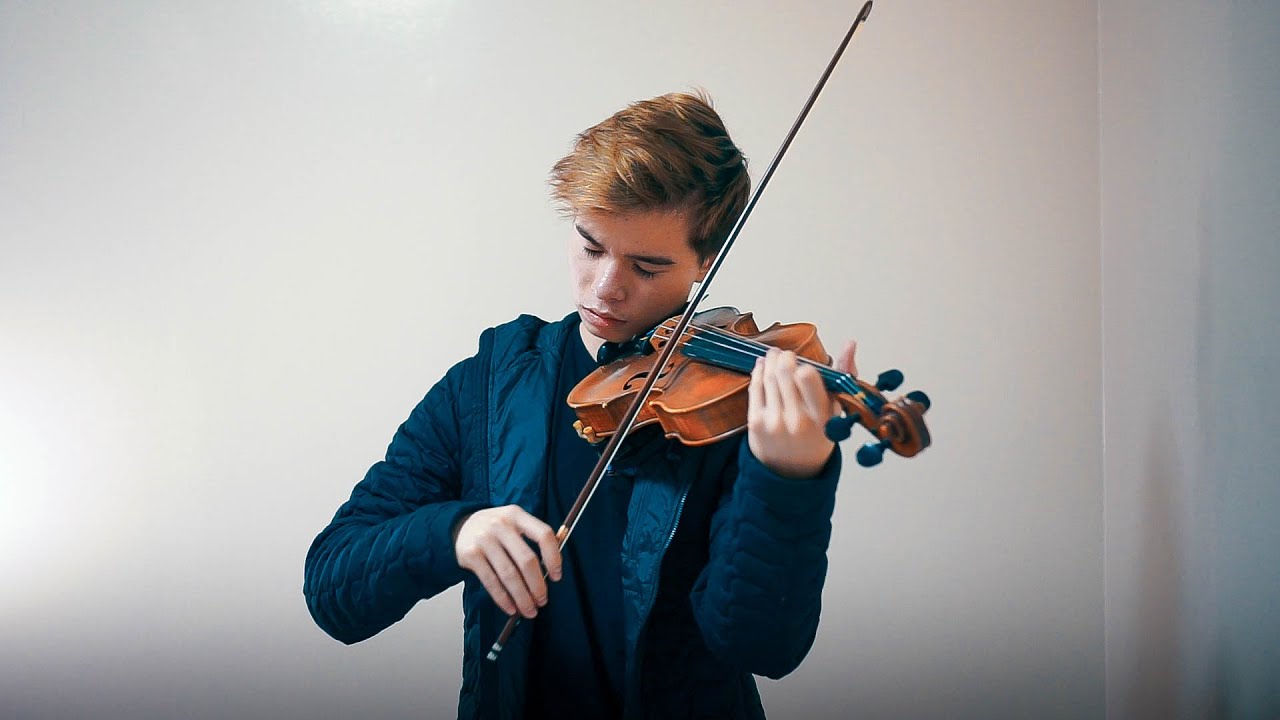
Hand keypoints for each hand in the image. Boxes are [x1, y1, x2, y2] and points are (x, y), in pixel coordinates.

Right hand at [452, 505, 562, 618]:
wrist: (459, 526)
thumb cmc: (495, 530)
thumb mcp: (513, 523)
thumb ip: (532, 540)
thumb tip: (551, 572)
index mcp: (517, 515)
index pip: (543, 535)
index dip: (554, 557)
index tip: (557, 576)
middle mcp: (500, 525)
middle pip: (526, 560)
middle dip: (537, 586)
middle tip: (542, 601)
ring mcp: (484, 539)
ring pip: (509, 574)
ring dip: (522, 597)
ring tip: (529, 610)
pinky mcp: (471, 554)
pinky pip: (491, 581)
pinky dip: (503, 598)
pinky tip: (511, 608)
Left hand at [747, 340, 857, 479]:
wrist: (792, 471)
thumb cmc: (818, 436)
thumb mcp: (837, 411)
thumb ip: (844, 375)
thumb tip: (850, 344)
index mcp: (822, 417)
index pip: (810, 383)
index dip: (804, 368)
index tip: (804, 365)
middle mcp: (797, 420)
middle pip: (785, 374)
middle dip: (785, 358)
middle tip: (787, 354)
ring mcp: (774, 422)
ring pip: (769, 378)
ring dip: (772, 361)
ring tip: (775, 355)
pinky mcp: (756, 422)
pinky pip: (756, 388)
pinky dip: (759, 372)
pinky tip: (763, 365)